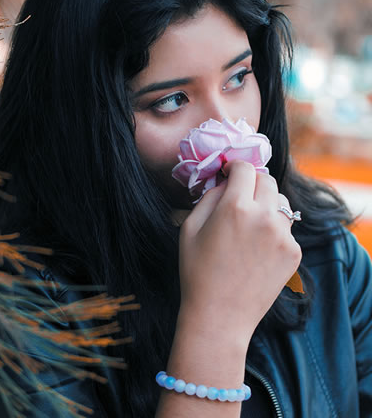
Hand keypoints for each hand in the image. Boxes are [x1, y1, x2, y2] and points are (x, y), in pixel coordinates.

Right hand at [178, 160, 301, 343]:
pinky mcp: (294, 253)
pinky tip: (257, 247)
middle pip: (267, 180)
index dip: (235, 167)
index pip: (245, 168)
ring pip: (280, 202)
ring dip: (266, 203)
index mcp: (235, 207)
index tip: (229, 173)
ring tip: (250, 222)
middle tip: (240, 195)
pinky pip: (286, 228)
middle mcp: (264, 217)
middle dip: (252, 182)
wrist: (219, 316)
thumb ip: (209, 197)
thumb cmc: (197, 271)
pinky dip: (273, 229)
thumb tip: (226, 183)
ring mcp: (283, 236)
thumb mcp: (189, 228)